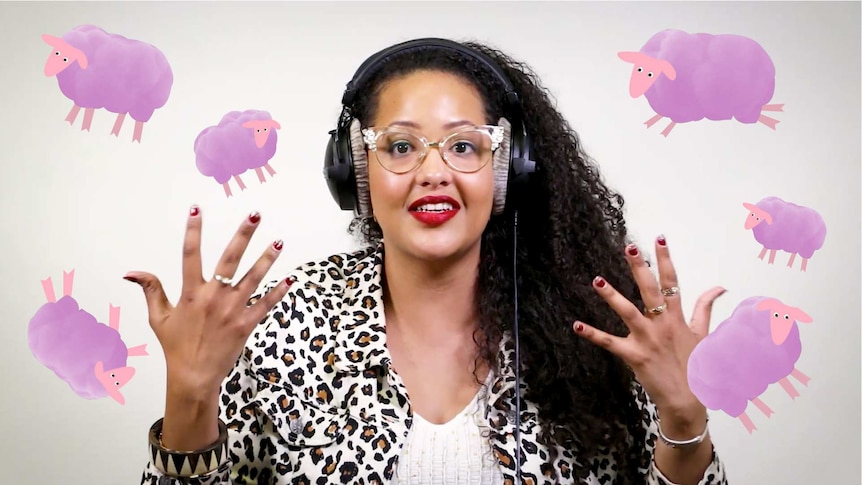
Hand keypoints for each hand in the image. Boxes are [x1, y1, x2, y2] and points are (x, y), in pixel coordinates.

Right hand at [124, 206, 292, 395]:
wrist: (194, 376)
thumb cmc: (176, 347)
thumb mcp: (159, 318)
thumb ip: (151, 290)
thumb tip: (132, 273)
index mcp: (191, 293)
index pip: (190, 255)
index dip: (193, 231)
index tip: (196, 209)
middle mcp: (213, 297)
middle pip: (230, 259)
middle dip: (243, 235)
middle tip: (254, 215)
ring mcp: (232, 310)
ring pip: (253, 278)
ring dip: (267, 259)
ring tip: (279, 242)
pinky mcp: (246, 324)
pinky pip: (266, 304)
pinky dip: (279, 292)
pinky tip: (289, 279)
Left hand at [573, 235, 725, 431]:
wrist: (687, 400)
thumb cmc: (695, 367)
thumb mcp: (703, 335)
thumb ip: (706, 308)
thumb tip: (719, 288)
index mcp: (677, 317)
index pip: (672, 282)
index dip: (665, 259)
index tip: (658, 238)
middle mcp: (662, 325)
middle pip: (651, 290)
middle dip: (640, 268)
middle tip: (630, 248)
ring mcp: (647, 340)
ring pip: (628, 312)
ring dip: (612, 296)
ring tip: (597, 280)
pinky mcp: (634, 356)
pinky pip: (610, 343)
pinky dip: (593, 335)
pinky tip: (577, 325)